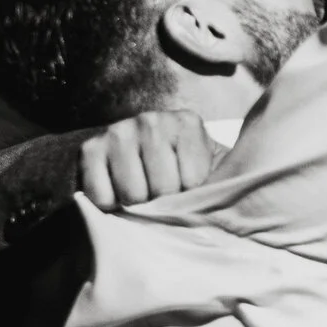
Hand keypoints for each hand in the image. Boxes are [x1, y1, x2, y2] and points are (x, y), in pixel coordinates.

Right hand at [78, 109, 217, 209]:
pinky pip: (101, 196)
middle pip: (163, 188)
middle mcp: (151, 120)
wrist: (152, 166)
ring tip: (143, 192)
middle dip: (164, 202)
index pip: (192, 181)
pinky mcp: (90, 149)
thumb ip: (228, 175)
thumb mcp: (216, 170)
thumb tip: (237, 183)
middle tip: (162, 192)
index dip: (190, 195)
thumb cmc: (187, 173)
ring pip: (133, 194)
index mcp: (187, 123)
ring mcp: (118, 131)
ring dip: (137, 204)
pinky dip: (110, 205)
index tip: (188, 186)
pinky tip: (118, 192)